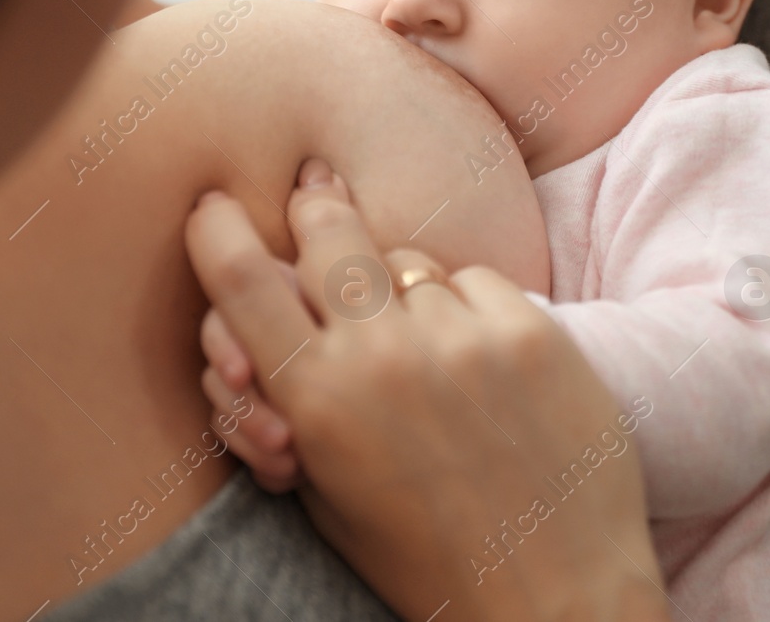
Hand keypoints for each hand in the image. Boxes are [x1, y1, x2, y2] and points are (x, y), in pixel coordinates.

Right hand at [187, 159, 670, 621]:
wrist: (555, 593)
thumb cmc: (428, 561)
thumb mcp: (327, 501)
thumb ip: (293, 409)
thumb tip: (267, 340)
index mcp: (316, 403)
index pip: (243, 280)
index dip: (216, 231)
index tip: (214, 206)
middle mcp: (382, 356)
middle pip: (327, 231)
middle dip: (313, 207)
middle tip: (314, 187)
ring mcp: (461, 338)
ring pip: (406, 261)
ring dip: (398, 283)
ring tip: (416, 325)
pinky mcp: (530, 331)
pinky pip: (474, 280)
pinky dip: (466, 305)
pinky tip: (477, 351)